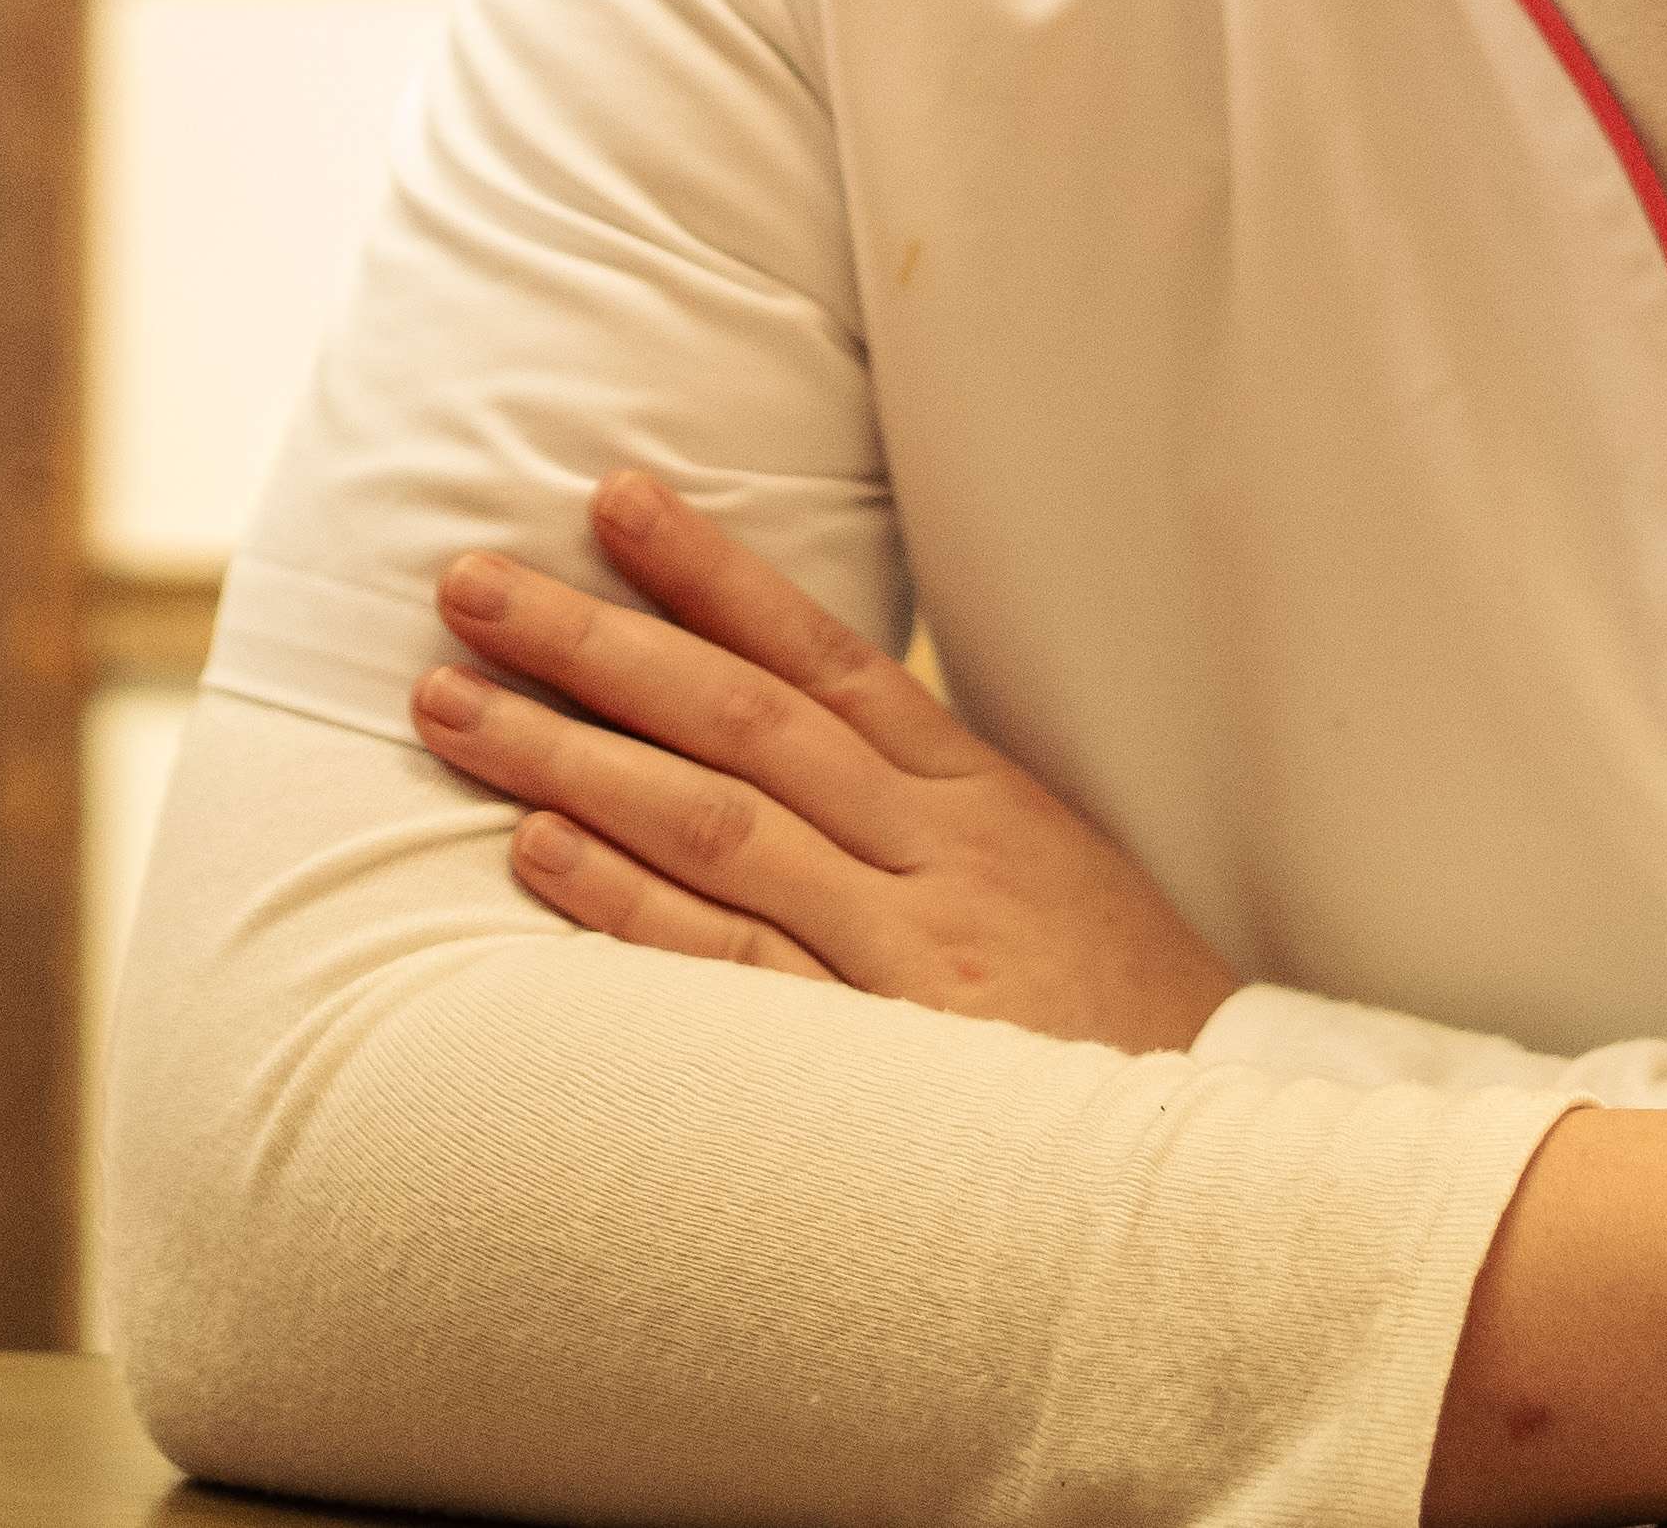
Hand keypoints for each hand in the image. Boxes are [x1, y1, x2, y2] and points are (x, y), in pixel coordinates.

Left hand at [414, 468, 1241, 1059]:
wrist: (1215, 1167)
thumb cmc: (1116, 1023)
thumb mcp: (1047, 880)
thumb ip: (928, 810)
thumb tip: (798, 734)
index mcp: (980, 799)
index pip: (824, 655)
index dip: (713, 572)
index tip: (611, 498)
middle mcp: (937, 853)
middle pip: (742, 718)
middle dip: (598, 640)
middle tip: (469, 585)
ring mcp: (904, 949)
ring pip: (716, 821)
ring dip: (571, 755)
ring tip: (452, 703)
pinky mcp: (875, 1051)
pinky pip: (729, 961)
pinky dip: (626, 902)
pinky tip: (535, 850)